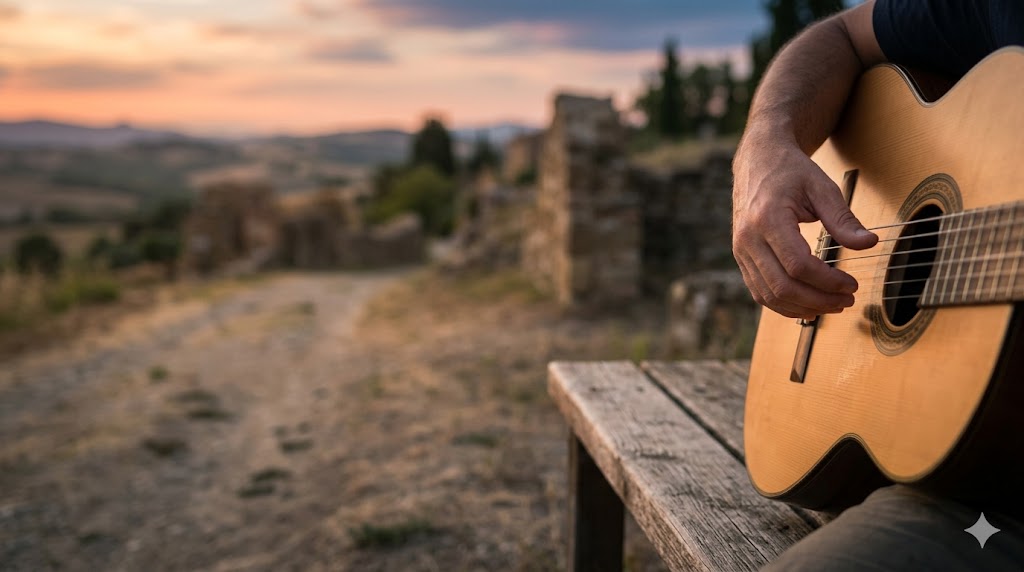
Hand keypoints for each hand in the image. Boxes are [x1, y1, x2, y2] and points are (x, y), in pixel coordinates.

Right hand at [732, 128, 877, 319]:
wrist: (757, 160)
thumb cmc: (790, 172)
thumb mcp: (822, 188)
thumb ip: (843, 219)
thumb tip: (869, 243)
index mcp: (768, 219)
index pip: (798, 265)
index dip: (828, 281)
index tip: (851, 284)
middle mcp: (748, 238)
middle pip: (783, 286)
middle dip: (818, 300)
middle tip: (846, 300)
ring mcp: (741, 250)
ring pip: (769, 295)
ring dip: (802, 308)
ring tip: (831, 305)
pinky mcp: (741, 257)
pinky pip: (759, 291)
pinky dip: (784, 304)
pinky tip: (808, 304)